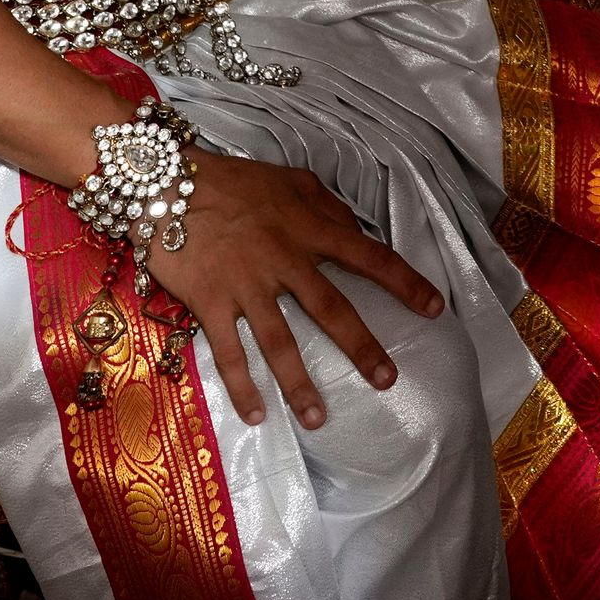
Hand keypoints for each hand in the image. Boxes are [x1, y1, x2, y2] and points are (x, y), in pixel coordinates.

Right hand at [141, 151, 445, 430]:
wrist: (164, 183)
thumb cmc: (231, 181)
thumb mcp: (290, 180)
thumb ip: (327, 206)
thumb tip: (356, 231)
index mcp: (308, 228)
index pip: (368, 256)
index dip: (404, 282)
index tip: (435, 308)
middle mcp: (284, 259)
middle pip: (332, 308)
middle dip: (362, 347)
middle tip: (387, 380)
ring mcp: (246, 284)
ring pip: (280, 341)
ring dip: (300, 384)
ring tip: (318, 419)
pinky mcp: (209, 302)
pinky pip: (228, 351)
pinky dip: (242, 385)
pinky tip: (256, 415)